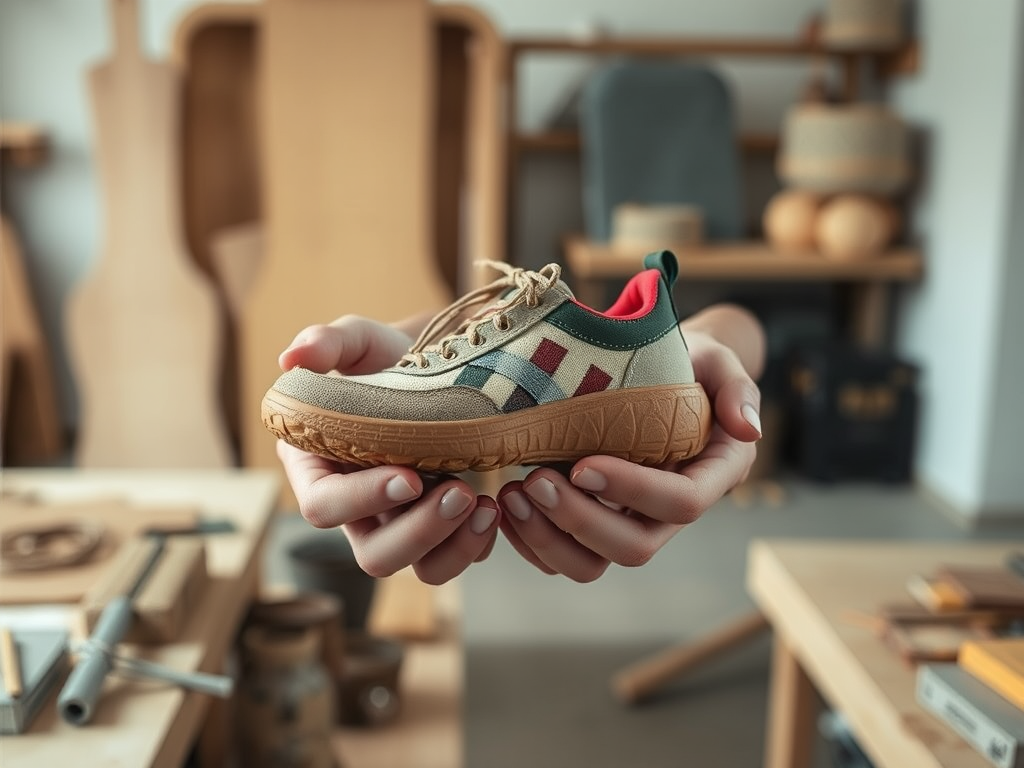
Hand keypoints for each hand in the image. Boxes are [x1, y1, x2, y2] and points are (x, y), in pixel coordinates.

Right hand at [275, 315, 499, 584]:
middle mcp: (356, 509)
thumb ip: (327, 343)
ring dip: (454, 548)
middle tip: (461, 493)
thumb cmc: (386, 356)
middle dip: (419, 533)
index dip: (361, 499)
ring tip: (485, 505)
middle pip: (373, 555)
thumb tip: (290, 360)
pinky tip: (496, 510)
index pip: (323, 505)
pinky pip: (454, 558)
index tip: (408, 476)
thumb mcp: (359, 341)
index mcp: (318, 468)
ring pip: (418, 568)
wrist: (438, 368)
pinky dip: (477, 544)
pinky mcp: (437, 530)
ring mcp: (398, 525)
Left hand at [496, 325, 761, 581]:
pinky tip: (506, 504)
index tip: (582, 464)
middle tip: (535, 480)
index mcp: (713, 473)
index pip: (683, 503)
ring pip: (594, 563)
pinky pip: (563, 556)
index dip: (633, 491)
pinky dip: (531, 541)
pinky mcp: (596, 523)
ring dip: (549, 539)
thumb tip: (748, 429)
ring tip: (512, 494)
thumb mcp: (717, 360)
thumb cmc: (687, 361)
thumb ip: (734, 388)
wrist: (655, 369)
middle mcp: (672, 509)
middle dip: (580, 521)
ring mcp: (632, 521)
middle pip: (635, 547)